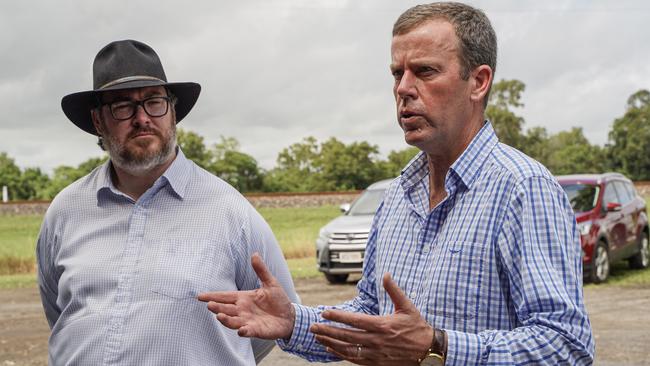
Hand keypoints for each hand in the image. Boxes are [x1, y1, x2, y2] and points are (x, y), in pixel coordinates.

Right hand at [197, 253, 294, 339]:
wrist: (290, 316)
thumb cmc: (278, 300)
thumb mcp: (270, 282)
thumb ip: (261, 270)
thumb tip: (254, 254)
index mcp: (243, 298)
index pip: (225, 296)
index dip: (213, 296)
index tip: (200, 296)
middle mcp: (243, 310)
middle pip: (226, 309)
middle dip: (217, 307)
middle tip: (209, 304)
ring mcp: (248, 321)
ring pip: (233, 321)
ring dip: (226, 320)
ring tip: (219, 316)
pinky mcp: (257, 330)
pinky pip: (248, 331)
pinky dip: (244, 331)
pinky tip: (241, 330)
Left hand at [309, 273, 432, 365]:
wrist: (428, 352)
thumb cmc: (418, 328)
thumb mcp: (408, 307)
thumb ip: (394, 291)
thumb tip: (386, 274)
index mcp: (382, 325)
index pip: (354, 320)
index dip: (337, 316)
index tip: (324, 313)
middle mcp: (376, 340)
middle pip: (346, 336)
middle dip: (327, 331)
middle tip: (312, 327)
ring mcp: (375, 353)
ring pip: (347, 349)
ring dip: (331, 343)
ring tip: (318, 338)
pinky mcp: (376, 363)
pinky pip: (354, 360)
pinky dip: (341, 354)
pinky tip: (331, 349)